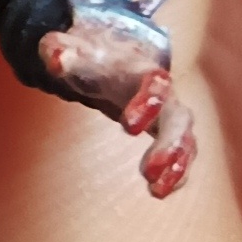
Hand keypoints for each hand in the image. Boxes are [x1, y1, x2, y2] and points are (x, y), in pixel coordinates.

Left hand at [38, 27, 198, 196]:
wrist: (115, 57)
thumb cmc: (93, 57)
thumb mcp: (73, 50)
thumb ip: (61, 50)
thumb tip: (56, 57)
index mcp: (142, 71)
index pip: (154, 83)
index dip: (147, 104)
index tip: (129, 127)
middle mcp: (164, 95)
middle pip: (179, 117)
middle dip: (169, 143)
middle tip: (149, 170)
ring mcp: (169, 117)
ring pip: (186, 141)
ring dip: (176, 166)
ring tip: (157, 190)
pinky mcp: (168, 135)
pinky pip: (182, 157)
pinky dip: (176, 174)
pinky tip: (160, 192)